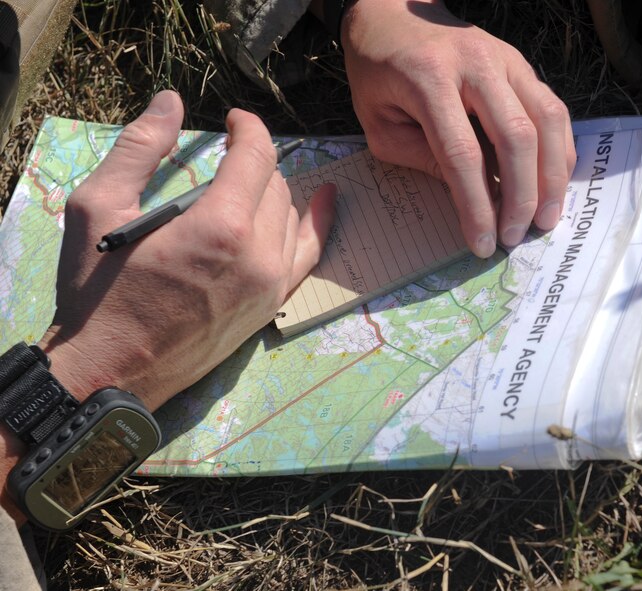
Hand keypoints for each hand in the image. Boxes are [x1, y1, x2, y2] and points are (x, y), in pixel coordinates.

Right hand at [36, 91, 335, 410]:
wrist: (111, 371)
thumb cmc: (98, 292)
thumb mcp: (98, 208)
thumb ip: (139, 148)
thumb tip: (171, 101)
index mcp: (221, 225)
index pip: (257, 156)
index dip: (248, 128)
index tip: (233, 120)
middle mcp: (259, 255)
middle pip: (275, 184)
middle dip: (253, 162)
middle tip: (226, 159)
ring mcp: (271, 285)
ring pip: (290, 215)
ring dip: (272, 191)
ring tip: (247, 184)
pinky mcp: (271, 307)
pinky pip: (308, 255)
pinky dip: (315, 224)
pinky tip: (325, 202)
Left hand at [340, 0, 575, 256]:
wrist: (392, 13)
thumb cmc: (378, 75)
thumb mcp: (380, 125)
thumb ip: (423, 159)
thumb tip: (472, 198)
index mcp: (430, 80)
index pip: (463, 155)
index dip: (476, 205)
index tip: (482, 244)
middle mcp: (476, 64)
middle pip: (516, 137)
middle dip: (521, 196)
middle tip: (517, 236)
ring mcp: (505, 59)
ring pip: (546, 120)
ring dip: (552, 176)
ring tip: (546, 218)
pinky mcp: (521, 63)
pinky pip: (553, 108)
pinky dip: (559, 149)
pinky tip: (554, 182)